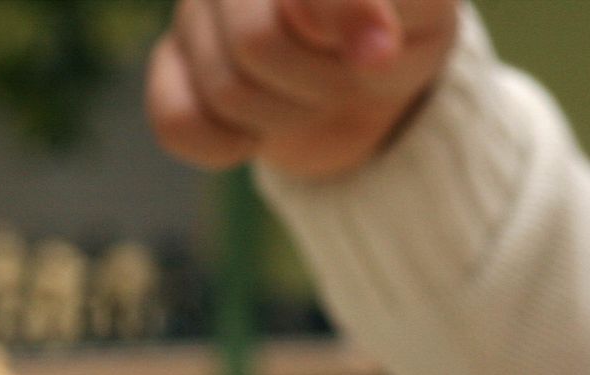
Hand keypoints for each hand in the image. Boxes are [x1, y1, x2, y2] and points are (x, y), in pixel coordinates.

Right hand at [145, 0, 460, 178]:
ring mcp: (193, 12)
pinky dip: (230, 145)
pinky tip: (255, 131)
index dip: (339, 20)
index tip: (382, 55)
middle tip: (344, 80)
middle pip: (254, 42)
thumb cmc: (399, 29)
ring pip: (224, 92)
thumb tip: (369, 50)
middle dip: (315, 82)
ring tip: (309, 98)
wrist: (366, 77)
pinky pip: (178, 124)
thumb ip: (383, 9)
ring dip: (283, 118)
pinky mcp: (169, 68)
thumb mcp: (420, 14)